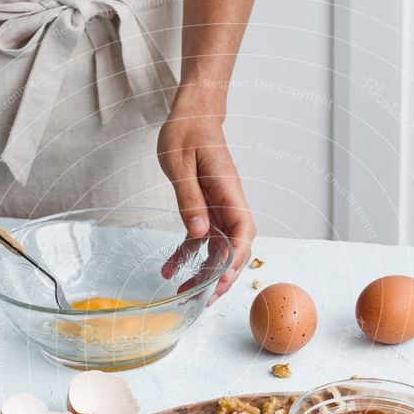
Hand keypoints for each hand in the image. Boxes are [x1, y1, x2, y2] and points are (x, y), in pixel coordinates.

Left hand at [158, 99, 254, 301]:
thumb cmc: (187, 131)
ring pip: (219, 248)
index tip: (222, 278)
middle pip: (235, 247)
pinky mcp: (206, 209)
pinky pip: (201, 239)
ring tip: (188, 294)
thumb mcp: (180, 164)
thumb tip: (199, 234)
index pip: (243, 230)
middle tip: (204, 299)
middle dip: (223, 276)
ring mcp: (219, 208)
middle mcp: (229, 202)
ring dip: (207, 273)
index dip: (236, 258)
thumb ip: (189, 200)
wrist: (192, 114)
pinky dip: (188, 256)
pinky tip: (170, 269)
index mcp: (228, 190)